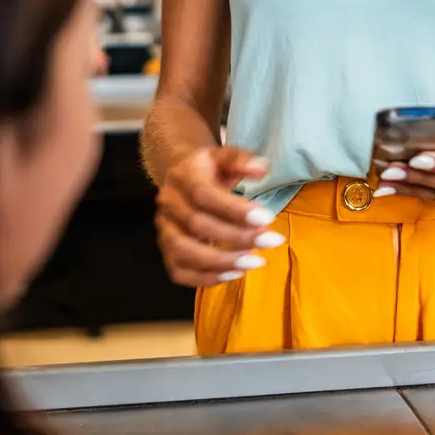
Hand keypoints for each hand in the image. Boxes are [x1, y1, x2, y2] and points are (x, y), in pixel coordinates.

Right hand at [154, 146, 279, 287]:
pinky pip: (179, 272)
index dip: (234, 209)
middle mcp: (168, 204)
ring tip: (255, 262)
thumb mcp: (225, 156)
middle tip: (271, 240)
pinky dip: (206, 278)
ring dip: (221, 262)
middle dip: (237, 237)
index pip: (203, 195)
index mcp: (182, 176)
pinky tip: (234, 274)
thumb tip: (261, 168)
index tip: (267, 218)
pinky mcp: (166, 252)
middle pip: (196, 225)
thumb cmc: (209, 170)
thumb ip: (241, 160)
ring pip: (183, 252)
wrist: (182, 179)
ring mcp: (164, 230)